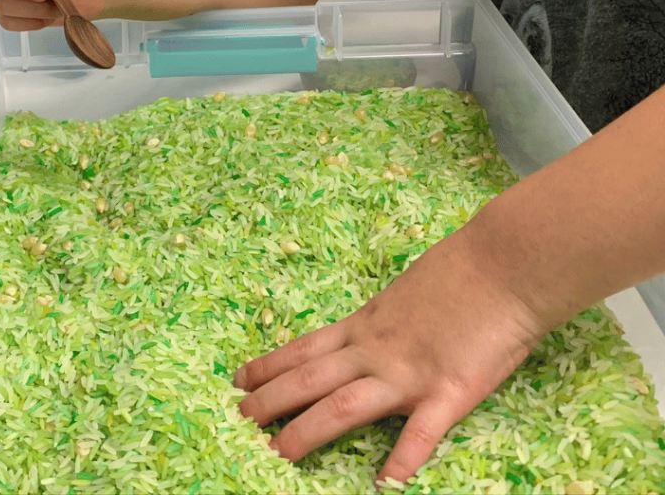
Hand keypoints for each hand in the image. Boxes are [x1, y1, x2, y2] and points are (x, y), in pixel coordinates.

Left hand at [233, 226, 545, 484]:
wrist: (503, 264)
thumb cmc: (459, 270)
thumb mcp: (404, 292)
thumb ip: (383, 319)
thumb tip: (366, 332)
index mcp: (366, 324)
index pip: (305, 348)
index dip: (269, 366)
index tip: (236, 380)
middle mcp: (375, 349)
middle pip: (310, 378)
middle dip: (269, 402)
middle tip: (234, 420)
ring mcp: (409, 372)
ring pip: (344, 406)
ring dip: (306, 432)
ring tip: (276, 456)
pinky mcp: (451, 390)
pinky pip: (422, 432)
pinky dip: (403, 460)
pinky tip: (385, 485)